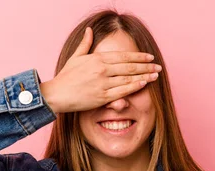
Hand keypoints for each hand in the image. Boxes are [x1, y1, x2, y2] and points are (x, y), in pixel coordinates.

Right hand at [40, 26, 160, 113]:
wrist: (56, 94)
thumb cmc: (66, 77)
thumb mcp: (76, 57)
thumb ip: (85, 44)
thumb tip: (90, 30)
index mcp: (97, 58)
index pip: (123, 56)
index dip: (138, 56)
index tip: (149, 57)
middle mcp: (102, 69)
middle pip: (130, 67)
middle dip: (146, 66)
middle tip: (158, 67)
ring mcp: (103, 83)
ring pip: (128, 78)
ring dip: (144, 76)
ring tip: (155, 75)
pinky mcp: (102, 97)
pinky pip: (122, 91)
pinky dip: (134, 87)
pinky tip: (143, 84)